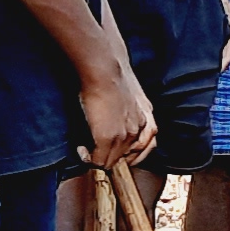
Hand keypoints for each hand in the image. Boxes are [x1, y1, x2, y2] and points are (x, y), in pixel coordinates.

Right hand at [76, 56, 156, 170]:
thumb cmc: (115, 72)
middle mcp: (139, 129)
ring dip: (101, 160)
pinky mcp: (107, 138)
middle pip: (130, 157)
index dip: (130, 152)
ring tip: (90, 153)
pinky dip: (89, 159)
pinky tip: (82, 151)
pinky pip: (99, 160)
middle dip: (115, 158)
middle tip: (100, 154)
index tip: (117, 151)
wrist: (106, 69)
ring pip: (115, 161)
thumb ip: (133, 105)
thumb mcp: (134, 91)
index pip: (146, 146)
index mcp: (147, 117)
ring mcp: (124, 136)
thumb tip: (120, 110)